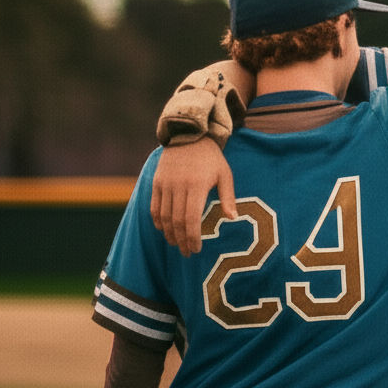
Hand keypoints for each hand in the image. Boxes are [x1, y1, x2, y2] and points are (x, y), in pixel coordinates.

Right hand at [150, 139, 235, 256]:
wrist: (189, 134)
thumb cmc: (211, 158)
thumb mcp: (225, 174)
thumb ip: (228, 197)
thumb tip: (233, 218)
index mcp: (197, 186)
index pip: (191, 219)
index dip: (192, 237)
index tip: (196, 249)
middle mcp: (179, 186)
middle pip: (176, 221)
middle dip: (181, 240)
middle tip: (187, 252)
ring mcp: (165, 184)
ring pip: (164, 216)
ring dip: (169, 234)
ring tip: (177, 244)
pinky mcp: (156, 181)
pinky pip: (154, 206)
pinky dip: (158, 221)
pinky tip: (164, 230)